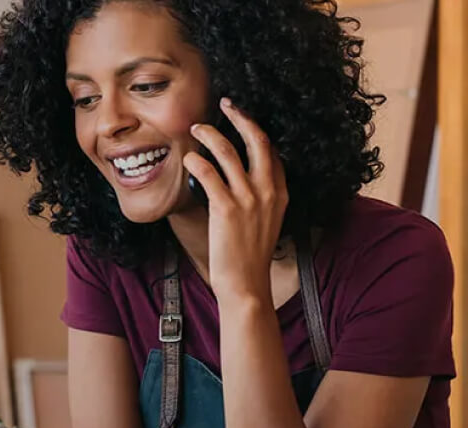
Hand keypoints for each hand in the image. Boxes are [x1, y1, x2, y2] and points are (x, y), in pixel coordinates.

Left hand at [182, 97, 288, 303]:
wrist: (247, 285)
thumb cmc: (250, 256)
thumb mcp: (265, 222)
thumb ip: (259, 198)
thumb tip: (239, 178)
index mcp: (279, 193)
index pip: (271, 150)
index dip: (255, 129)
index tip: (241, 117)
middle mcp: (267, 191)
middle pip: (257, 139)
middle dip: (240, 116)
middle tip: (225, 103)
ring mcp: (248, 199)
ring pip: (228, 151)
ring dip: (210, 134)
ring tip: (195, 128)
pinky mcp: (226, 208)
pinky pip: (208, 173)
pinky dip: (196, 161)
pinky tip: (188, 159)